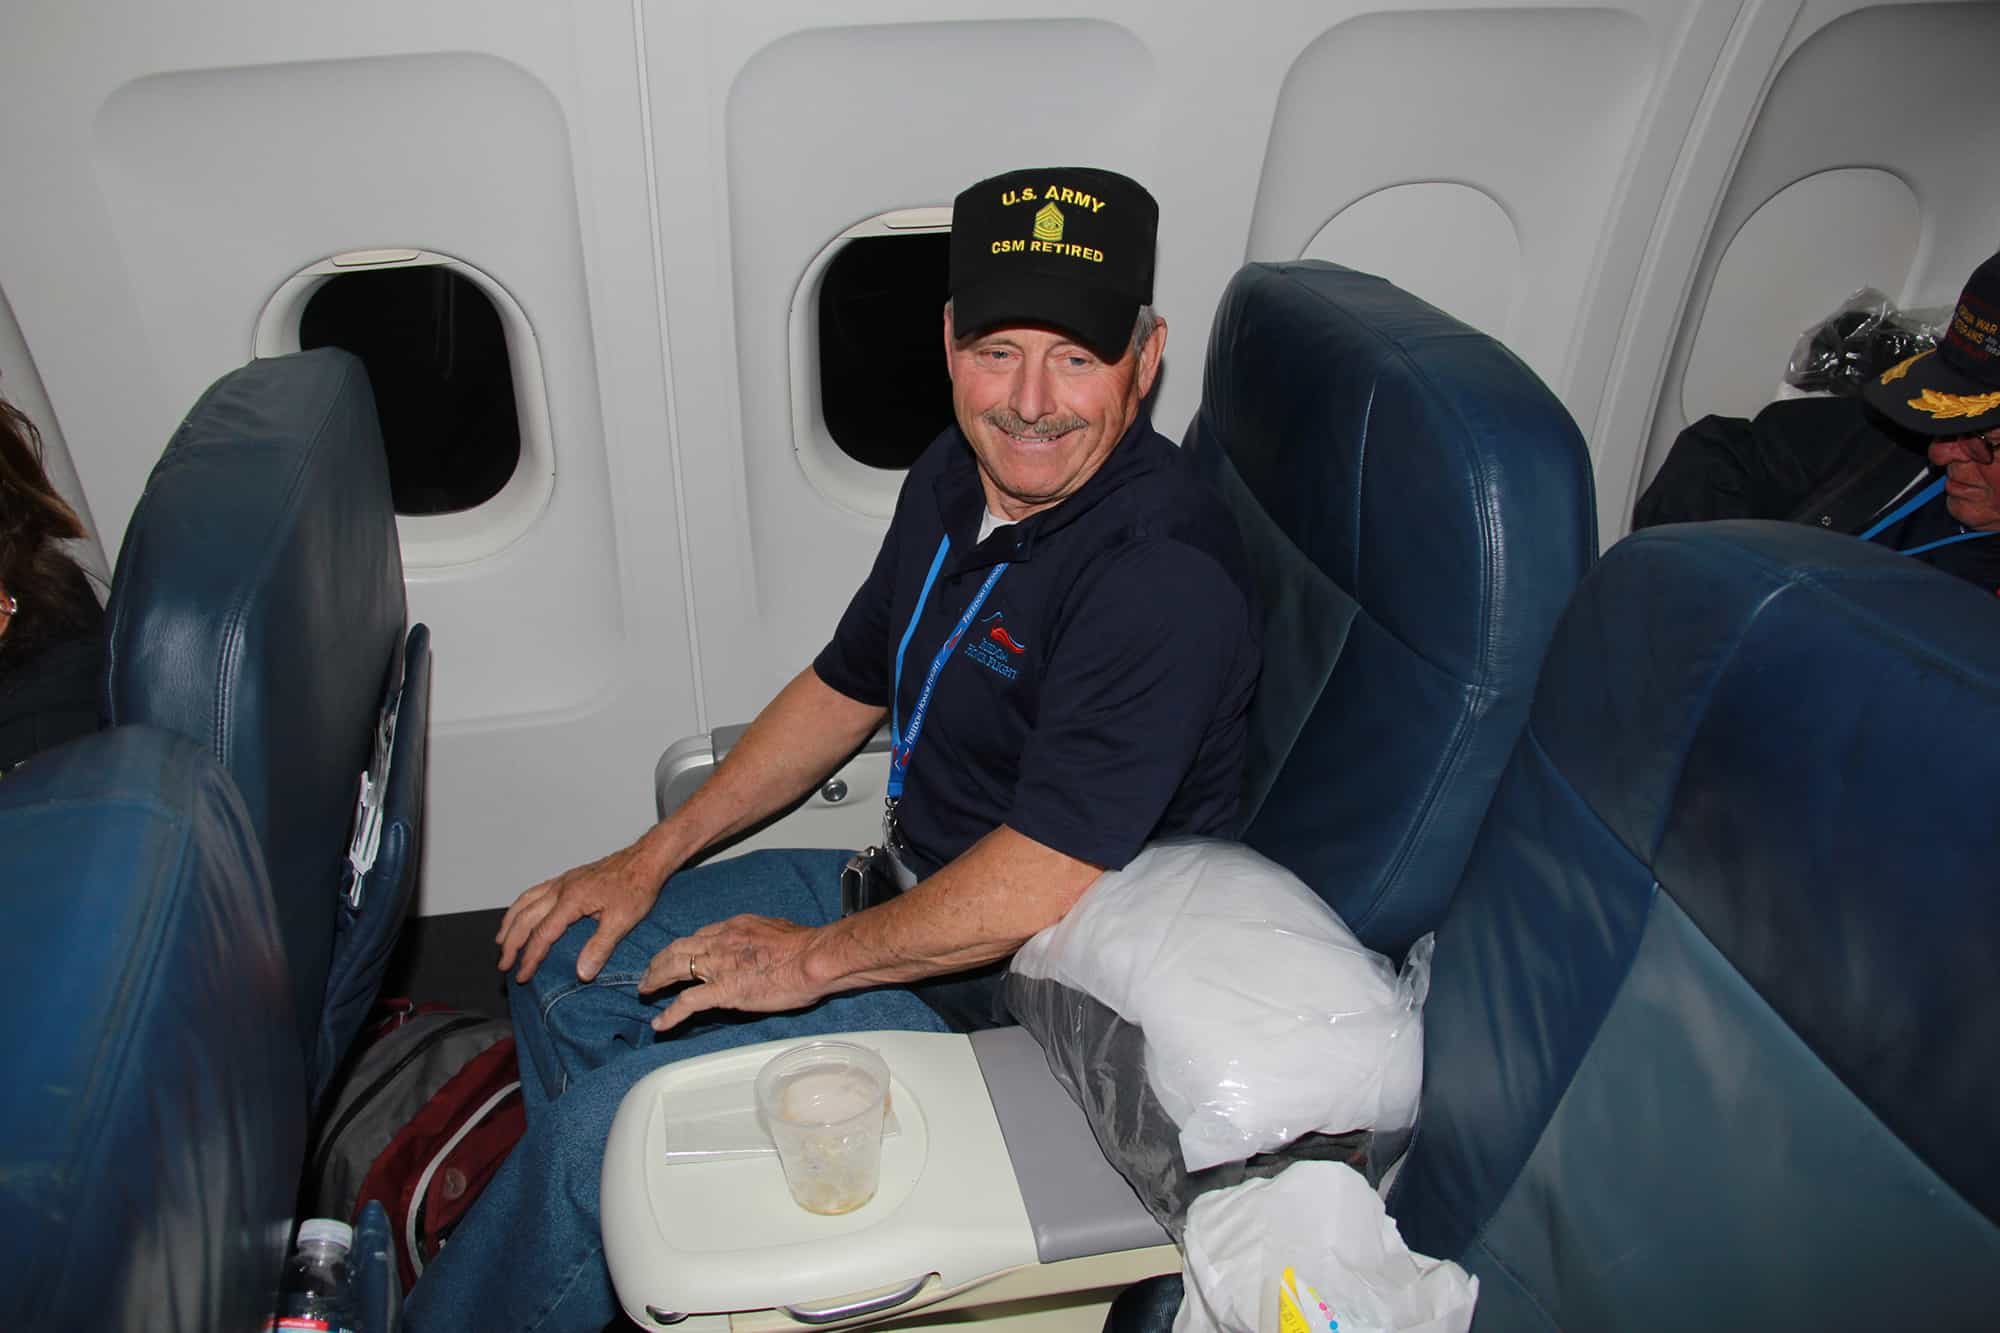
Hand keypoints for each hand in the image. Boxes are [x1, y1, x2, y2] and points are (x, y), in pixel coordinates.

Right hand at [497, 840, 668, 983]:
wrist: (646, 859)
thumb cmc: (637, 887)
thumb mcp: (622, 920)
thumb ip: (600, 947)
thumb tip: (582, 973)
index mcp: (571, 900)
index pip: (542, 935)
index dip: (530, 958)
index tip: (522, 976)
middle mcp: (561, 889)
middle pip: (525, 918)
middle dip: (511, 943)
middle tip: (504, 964)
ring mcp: (563, 881)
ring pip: (525, 901)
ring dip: (510, 922)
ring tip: (501, 940)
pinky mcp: (568, 878)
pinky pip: (535, 892)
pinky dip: (521, 905)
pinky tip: (522, 913)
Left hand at [642, 914, 826, 1032]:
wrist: (812, 958)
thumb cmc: (805, 946)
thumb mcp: (777, 931)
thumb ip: (761, 938)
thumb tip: (762, 946)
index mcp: (734, 927)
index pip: (699, 936)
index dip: (685, 947)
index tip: (679, 956)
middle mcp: (719, 942)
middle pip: (678, 948)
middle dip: (660, 960)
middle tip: (649, 972)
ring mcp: (718, 966)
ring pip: (674, 969)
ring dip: (655, 979)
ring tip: (644, 990)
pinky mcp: (722, 990)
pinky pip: (687, 1002)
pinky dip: (670, 1014)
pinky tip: (659, 1023)